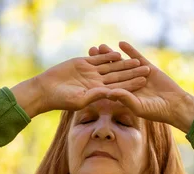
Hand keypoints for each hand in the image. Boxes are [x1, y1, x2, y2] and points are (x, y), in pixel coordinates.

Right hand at [35, 51, 149, 112]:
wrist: (47, 89)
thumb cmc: (62, 99)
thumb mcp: (80, 99)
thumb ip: (95, 95)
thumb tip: (110, 93)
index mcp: (99, 92)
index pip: (119, 87)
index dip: (132, 84)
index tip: (144, 81)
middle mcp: (97, 82)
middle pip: (119, 76)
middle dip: (132, 72)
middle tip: (147, 68)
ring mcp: (91, 72)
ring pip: (111, 66)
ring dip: (123, 63)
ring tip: (136, 59)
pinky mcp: (83, 63)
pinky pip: (98, 59)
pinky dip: (107, 55)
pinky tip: (118, 53)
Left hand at [89, 42, 193, 127]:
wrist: (175, 105)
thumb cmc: (155, 111)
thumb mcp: (138, 106)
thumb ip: (124, 98)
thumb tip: (108, 92)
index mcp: (122, 94)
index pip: (106, 83)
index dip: (96, 76)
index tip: (85, 68)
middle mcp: (128, 84)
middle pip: (111, 70)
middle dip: (101, 61)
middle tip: (90, 51)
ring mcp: (137, 75)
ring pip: (122, 62)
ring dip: (112, 55)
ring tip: (101, 45)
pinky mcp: (147, 68)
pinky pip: (136, 57)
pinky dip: (130, 51)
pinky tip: (121, 43)